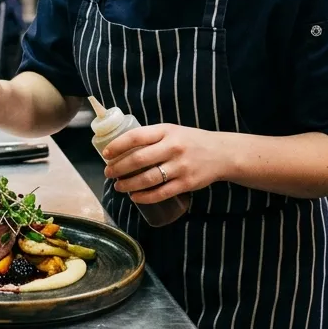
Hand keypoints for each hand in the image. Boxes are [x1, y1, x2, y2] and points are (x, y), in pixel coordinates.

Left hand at [102, 124, 223, 205]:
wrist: (221, 153)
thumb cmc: (190, 141)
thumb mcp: (172, 131)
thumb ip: (151, 137)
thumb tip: (121, 147)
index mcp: (166, 131)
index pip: (136, 137)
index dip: (118, 146)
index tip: (106, 154)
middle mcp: (173, 148)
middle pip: (138, 160)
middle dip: (118, 168)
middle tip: (108, 173)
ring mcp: (180, 167)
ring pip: (147, 179)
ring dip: (128, 184)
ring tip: (118, 186)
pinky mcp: (186, 183)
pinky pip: (160, 193)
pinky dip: (144, 197)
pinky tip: (135, 197)